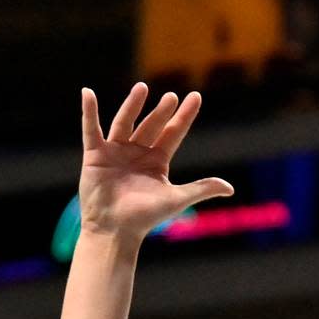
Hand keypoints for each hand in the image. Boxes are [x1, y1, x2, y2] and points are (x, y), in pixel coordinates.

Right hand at [79, 84, 232, 244]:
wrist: (115, 230)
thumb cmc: (145, 218)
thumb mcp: (177, 199)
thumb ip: (201, 188)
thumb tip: (230, 188)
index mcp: (157, 161)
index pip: (174, 132)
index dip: (185, 116)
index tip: (195, 96)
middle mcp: (138, 153)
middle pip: (152, 125)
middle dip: (162, 111)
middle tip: (172, 97)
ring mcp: (116, 152)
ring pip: (126, 122)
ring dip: (133, 105)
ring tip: (142, 88)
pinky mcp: (96, 155)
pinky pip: (91, 129)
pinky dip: (89, 112)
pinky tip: (88, 94)